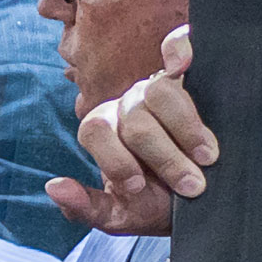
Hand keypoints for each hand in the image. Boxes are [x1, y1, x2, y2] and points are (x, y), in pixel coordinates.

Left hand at [52, 26, 209, 238]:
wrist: (209, 200)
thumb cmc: (160, 205)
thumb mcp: (121, 217)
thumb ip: (84, 208)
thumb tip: (52, 186)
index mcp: (104, 131)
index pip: (95, 131)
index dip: (116, 161)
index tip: (141, 188)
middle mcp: (128, 104)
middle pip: (135, 118)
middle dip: (164, 158)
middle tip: (191, 185)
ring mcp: (160, 86)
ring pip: (161, 92)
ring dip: (187, 129)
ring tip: (208, 157)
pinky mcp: (193, 74)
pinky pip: (178, 44)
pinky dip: (180, 47)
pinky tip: (184, 64)